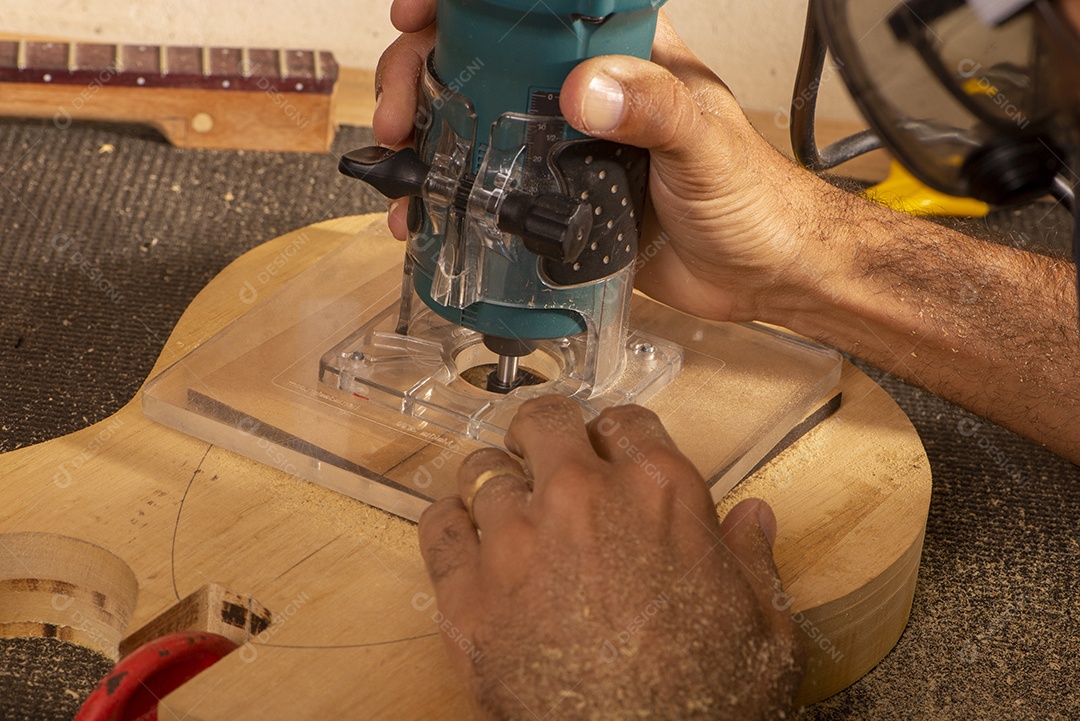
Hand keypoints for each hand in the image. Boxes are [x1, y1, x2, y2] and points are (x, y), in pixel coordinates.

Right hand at [373, 4, 834, 323]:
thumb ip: (652, 107)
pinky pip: (494, 193)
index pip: (533, 10)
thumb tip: (585, 89)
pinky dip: (453, 202)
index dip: (467, 6)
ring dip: (427, 139)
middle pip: (483, 64)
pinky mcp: (561, 205)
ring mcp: (567, 151)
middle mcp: (585, 96)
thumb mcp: (703, 140)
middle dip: (425, 76)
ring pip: (478, 127)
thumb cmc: (753, 198)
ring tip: (398, 162)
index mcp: (621, 55)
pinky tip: (425, 215)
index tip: (421, 12)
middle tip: (401, 111)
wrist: (763, 275)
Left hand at [418, 396, 803, 719]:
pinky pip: (439, 526)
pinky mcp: (468, 596)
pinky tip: (464, 534)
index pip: (624, 422)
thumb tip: (752, 516)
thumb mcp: (764, 631)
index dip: (613, 433)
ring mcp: (517, 544)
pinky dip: (449, 521)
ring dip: (497, 480)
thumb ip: (753, 560)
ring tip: (505, 505)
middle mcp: (581, 499)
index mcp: (659, 494)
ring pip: (484, 469)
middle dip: (546, 433)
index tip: (606, 450)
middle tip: (545, 455)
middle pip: (544, 421)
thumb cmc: (710, 704)